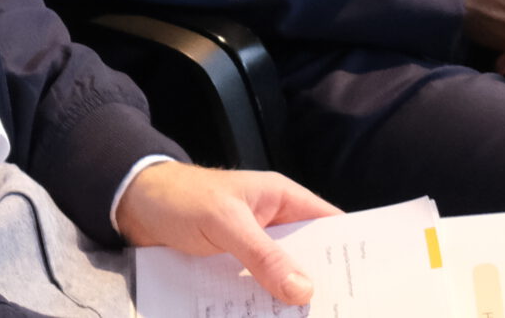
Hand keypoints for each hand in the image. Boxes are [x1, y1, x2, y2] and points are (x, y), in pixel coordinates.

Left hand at [113, 163, 339, 304]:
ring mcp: (253, 251)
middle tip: (344, 317)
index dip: (354, 253)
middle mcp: (273, 226)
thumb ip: (261, 254)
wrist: (129, 204)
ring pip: (284, 282)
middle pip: (311, 261)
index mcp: (282, 201)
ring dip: (292, 306)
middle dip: (325, 289)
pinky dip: (263, 310)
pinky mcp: (232, 271)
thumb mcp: (224, 222)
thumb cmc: (179, 198)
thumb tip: (305, 291)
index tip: (375, 287)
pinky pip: (256, 294)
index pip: (331, 226)